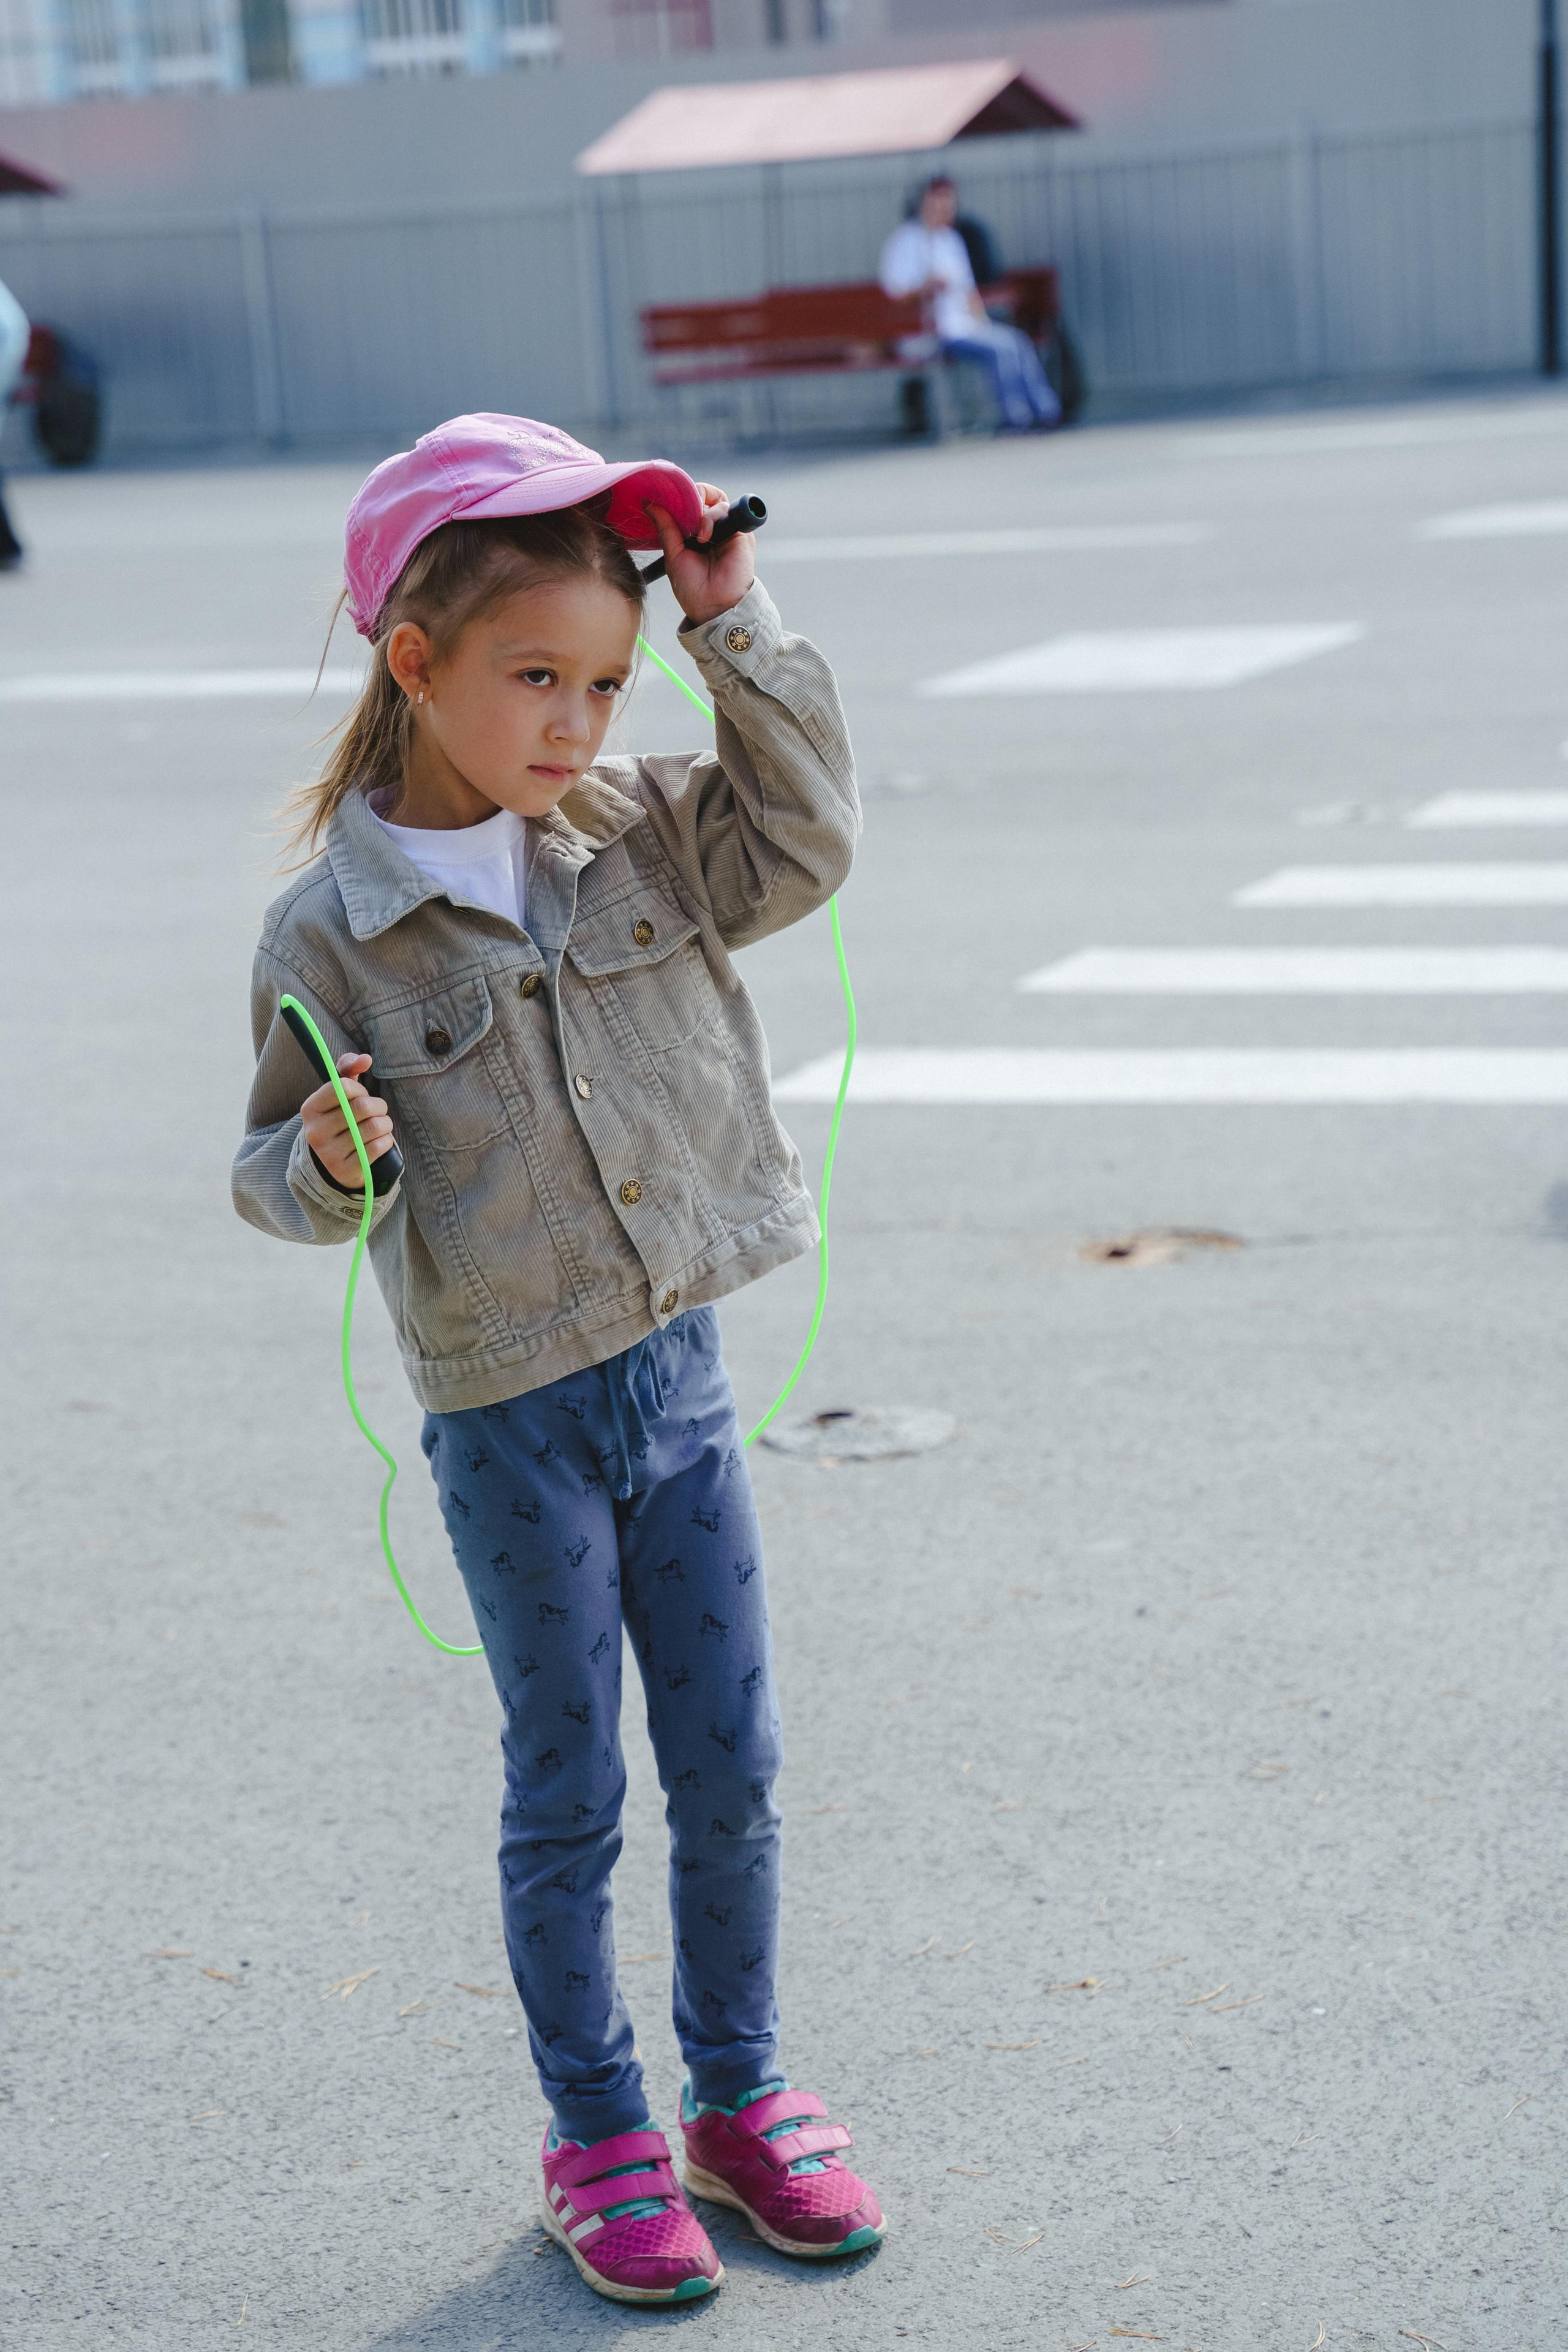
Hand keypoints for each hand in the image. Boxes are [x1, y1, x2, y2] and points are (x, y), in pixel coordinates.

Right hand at [300, 1051, 395, 1191]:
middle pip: (363, 1107)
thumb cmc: (340, 1120)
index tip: (360, 1096)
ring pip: (374, 1127)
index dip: (360, 1089)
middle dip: (379, 1106)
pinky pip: (379, 1147)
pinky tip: (380, 1141)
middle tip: (378, 1111)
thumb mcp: (338, 1094)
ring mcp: (329, 1154)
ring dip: (386, 1123)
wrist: (333, 1163)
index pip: (342, 1087)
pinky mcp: (345, 1171)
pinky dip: (387, 1141)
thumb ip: (348, 1069)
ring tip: (381, 1125)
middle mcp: (315, 1132)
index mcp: (310, 1109)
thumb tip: (366, 1058)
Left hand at [646, 485, 754, 625]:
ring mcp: (729, 531)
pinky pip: (728, 511)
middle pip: (707, 496)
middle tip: (683, 509)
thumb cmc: (693, 588)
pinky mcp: (742, 534)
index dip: (683, 499)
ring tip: (698, 539)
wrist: (712, 607)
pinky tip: (705, 538)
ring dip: (703, 515)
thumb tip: (650, 503)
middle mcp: (715, 529)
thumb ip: (666, 527)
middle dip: (695, 496)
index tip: (668, 503)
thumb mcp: (673, 554)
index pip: (693, 504)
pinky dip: (712, 518)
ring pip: (718, 501)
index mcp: (697, 534)